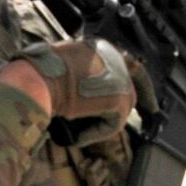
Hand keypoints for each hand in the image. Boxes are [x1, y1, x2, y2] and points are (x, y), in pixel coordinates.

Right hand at [13, 39, 147, 146]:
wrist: (39, 78)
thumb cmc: (40, 71)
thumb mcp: (63, 62)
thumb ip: (79, 69)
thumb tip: (79, 84)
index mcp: (103, 48)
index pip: (129, 65)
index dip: (137, 83)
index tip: (146, 100)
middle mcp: (117, 59)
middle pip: (130, 89)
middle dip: (127, 107)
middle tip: (122, 123)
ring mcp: (121, 79)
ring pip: (122, 109)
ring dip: (103, 123)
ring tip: (81, 132)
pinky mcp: (119, 100)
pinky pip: (113, 124)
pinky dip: (95, 133)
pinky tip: (78, 137)